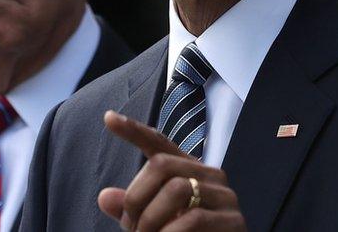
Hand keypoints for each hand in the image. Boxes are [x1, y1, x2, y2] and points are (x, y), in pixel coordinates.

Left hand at [97, 111, 246, 230]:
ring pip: (177, 190)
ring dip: (151, 220)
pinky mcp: (233, 221)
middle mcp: (210, 177)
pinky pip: (193, 219)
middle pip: (161, 164)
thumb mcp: (153, 225)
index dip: (134, 131)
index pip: (160, 143)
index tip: (109, 118)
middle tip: (131, 228)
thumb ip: (133, 210)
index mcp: (189, 172)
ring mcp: (224, 197)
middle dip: (136, 198)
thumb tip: (104, 197)